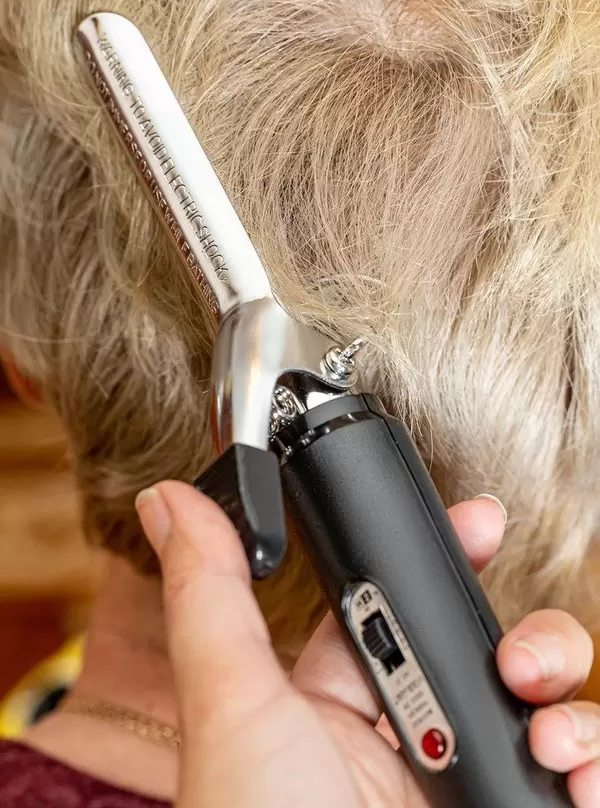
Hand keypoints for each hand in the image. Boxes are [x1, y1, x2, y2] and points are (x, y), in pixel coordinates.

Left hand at [136, 485, 596, 807]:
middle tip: (518, 653)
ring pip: (539, 713)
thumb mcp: (233, 704)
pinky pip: (578, 781)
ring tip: (543, 725)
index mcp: (335, 707)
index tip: (480, 520)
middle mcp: (402, 748)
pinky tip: (571, 771)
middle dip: (520, 636)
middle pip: (482, 657)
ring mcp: (460, 792)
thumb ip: (212, 595)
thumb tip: (170, 498)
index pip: (396, 615)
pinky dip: (592, 767)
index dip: (441, 564)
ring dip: (563, 701)